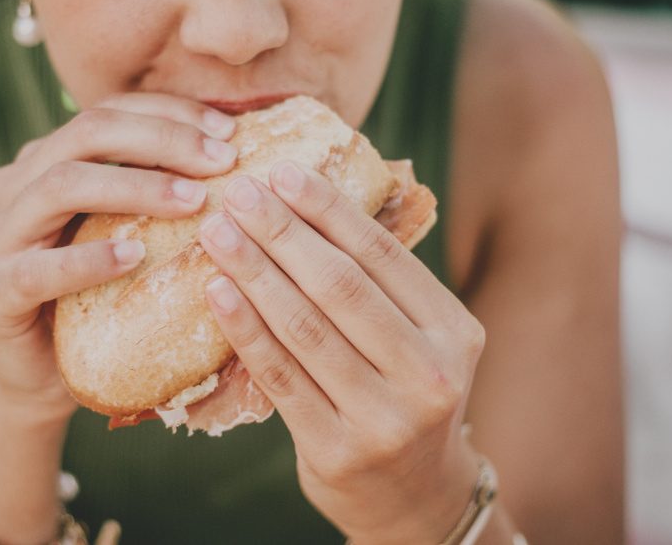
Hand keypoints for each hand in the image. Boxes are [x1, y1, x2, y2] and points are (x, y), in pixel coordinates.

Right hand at [0, 93, 238, 421]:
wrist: (45, 379)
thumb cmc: (101, 299)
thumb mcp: (132, 236)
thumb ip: (161, 195)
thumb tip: (243, 153)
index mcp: (44, 161)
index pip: (107, 112)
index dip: (169, 113)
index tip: (231, 130)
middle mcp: (13, 186)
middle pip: (84, 134)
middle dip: (161, 140)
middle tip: (223, 161)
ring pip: (59, 186)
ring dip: (134, 187)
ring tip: (193, 201)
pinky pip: (37, 270)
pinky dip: (88, 260)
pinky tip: (135, 257)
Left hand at [198, 161, 486, 543]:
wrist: (413, 499)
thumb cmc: (403, 399)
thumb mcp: (419, 344)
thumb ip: (380, 289)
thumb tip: (301, 205)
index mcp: (454, 332)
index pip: (383, 255)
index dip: (328, 210)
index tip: (283, 172)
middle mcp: (429, 375)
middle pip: (341, 286)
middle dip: (283, 232)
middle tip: (239, 193)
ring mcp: (385, 418)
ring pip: (305, 328)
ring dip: (254, 271)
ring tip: (217, 233)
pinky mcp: (337, 451)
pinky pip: (280, 377)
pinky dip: (245, 329)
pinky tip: (216, 291)